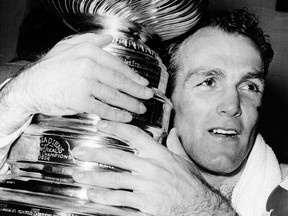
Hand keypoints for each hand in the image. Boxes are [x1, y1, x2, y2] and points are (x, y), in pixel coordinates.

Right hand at [5, 33, 152, 121]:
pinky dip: (117, 114)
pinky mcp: (80, 101)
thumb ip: (88, 41)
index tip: (143, 82)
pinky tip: (126, 117)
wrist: (30, 87)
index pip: (117, 65)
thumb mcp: (66, 47)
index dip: (133, 75)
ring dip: (131, 103)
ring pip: (114, 95)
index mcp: (88, 51)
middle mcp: (88, 65)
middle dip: (137, 90)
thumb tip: (108, 39)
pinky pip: (104, 109)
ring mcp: (85, 83)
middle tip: (148, 95)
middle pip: (119, 80)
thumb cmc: (49, 69)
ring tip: (140, 108)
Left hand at [72, 120, 214, 215]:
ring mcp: (146, 187)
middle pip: (117, 158)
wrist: (200, 208)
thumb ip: (176, 146)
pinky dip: (105, 198)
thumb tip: (174, 133)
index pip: (134, 135)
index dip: (115, 127)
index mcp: (160, 155)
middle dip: (95, 154)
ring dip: (94, 178)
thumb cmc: (192, 186)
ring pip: (114, 180)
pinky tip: (93, 196)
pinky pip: (120, 200)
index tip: (101, 124)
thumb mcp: (185, 162)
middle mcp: (151, 169)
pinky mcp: (144, 204)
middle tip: (79, 153)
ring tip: (80, 176)